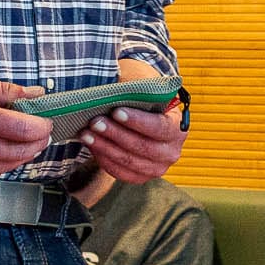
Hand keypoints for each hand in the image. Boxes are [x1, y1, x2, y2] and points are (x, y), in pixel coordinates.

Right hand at [0, 70, 51, 188]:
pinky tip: (0, 154)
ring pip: (7, 167)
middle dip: (37, 142)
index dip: (43, 127)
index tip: (47, 121)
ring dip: (21, 156)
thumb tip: (36, 94)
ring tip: (23, 143)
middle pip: (20, 152)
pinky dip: (1, 167)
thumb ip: (4, 90)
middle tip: (41, 133)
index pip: (24, 129)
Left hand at [79, 61, 188, 181]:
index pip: (160, 127)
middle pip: (143, 147)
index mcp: (178, 127)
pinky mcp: (141, 176)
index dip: (138, 121)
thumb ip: (135, 90)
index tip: (116, 112)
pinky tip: (92, 145)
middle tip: (95, 122)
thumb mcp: (145, 88)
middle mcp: (172, 151)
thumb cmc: (144, 98)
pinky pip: (121, 172)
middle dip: (116, 134)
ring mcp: (157, 167)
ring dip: (105, 147)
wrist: (145, 113)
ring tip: (86, 134)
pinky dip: (104, 159)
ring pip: (129, 161)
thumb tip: (113, 91)